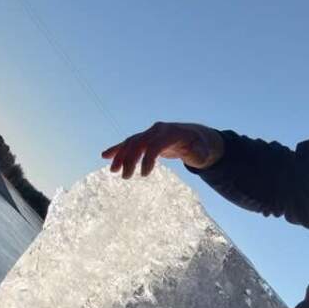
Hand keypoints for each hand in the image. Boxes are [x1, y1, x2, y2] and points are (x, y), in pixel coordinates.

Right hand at [100, 122, 224, 176]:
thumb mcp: (204, 150)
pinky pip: (129, 143)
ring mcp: (150, 133)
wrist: (194, 136)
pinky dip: (118, 149)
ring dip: (120, 156)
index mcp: (170, 132)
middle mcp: (157, 130)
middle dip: (131, 159)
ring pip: (131, 142)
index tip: (144, 175)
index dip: (148, 158)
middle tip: (126, 177)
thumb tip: (197, 155)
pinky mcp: (145, 139)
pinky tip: (105, 156)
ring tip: (113, 171)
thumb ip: (200, 153)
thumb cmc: (199, 146)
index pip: (155, 144)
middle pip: (139, 142)